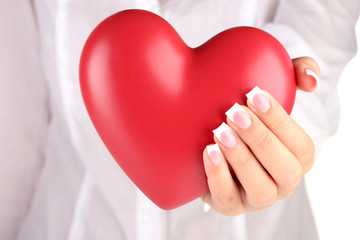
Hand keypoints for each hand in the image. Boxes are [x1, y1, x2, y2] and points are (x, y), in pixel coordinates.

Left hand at [201, 57, 319, 215]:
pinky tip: (208, 151)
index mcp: (298, 157)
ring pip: (261, 189)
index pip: (300, 145)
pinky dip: (218, 176)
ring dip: (241, 158)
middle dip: (260, 139)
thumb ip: (296, 74)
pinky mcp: (230, 205)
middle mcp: (283, 181)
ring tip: (220, 132)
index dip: (279, 120)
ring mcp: (256, 197)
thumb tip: (311, 79)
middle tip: (234, 112)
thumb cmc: (249, 115)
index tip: (255, 95)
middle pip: (285, 169)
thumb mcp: (271, 91)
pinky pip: (228, 199)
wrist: (212, 138)